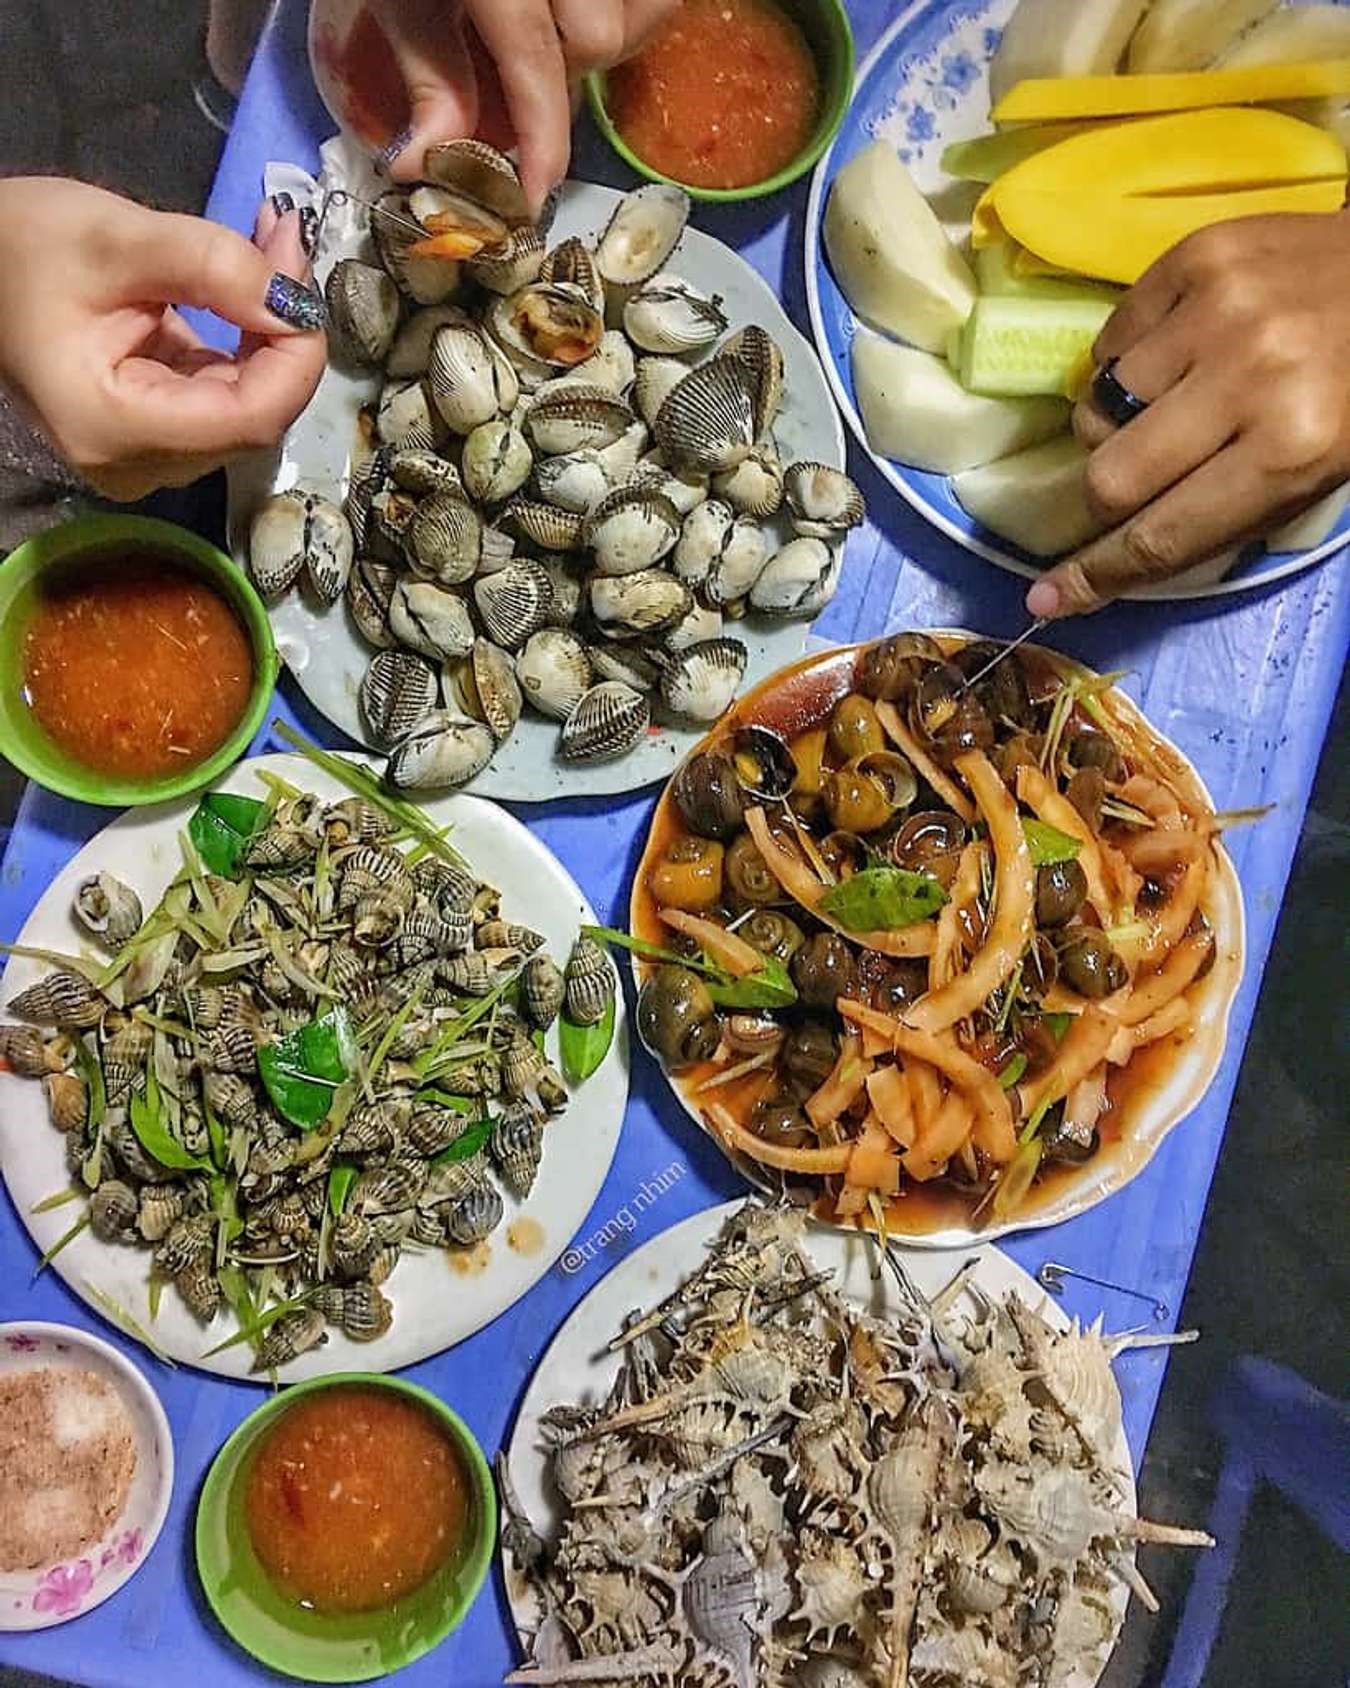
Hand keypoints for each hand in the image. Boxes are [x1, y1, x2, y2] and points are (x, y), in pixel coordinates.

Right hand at [0, 179, 326, 502]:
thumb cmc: (18, 247)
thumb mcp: (112, 237)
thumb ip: (211, 266)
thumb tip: (295, 301)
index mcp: (116, 428)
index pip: (250, 419)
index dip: (296, 358)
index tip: (301, 280)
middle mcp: (139, 464)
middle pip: (255, 417)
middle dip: (285, 333)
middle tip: (284, 242)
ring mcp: (149, 457)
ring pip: (249, 407)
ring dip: (271, 331)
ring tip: (269, 247)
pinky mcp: (157, 435)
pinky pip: (226, 396)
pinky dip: (247, 341)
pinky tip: (248, 282)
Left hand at [377, 0, 679, 212]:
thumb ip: (426, 71)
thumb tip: (428, 164)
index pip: (536, 58)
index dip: (541, 141)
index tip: (535, 197)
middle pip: (599, 38)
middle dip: (564, 70)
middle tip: (524, 67)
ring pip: (641, 12)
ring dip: (606, 35)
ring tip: (559, 28)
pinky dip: (633, 9)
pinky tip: (586, 7)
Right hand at [1027, 211, 1349, 617]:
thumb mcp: (1314, 478)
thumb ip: (1223, 517)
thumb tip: (1117, 561)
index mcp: (1291, 452)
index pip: (1161, 536)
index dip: (1097, 574)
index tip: (1050, 597)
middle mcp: (1249, 379)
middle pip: (1110, 477)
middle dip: (1104, 497)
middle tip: (1123, 488)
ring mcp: (1218, 310)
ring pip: (1100, 405)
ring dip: (1114, 423)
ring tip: (1161, 406)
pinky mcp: (1195, 257)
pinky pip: (1111, 339)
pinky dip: (1125, 361)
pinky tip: (1171, 355)